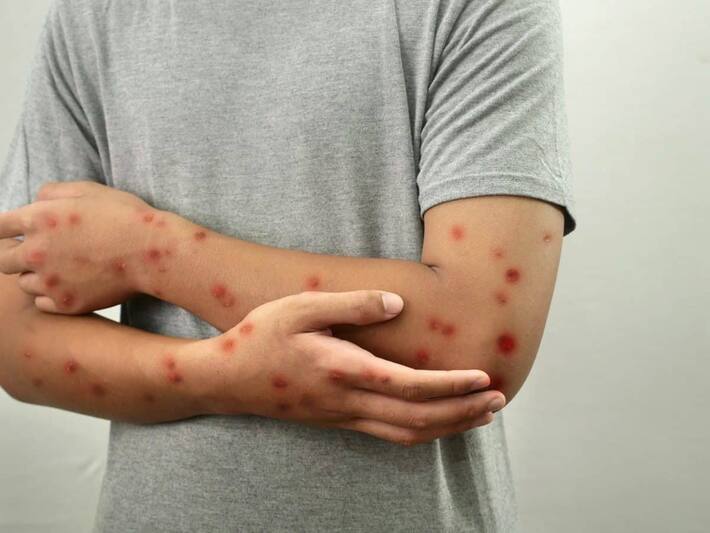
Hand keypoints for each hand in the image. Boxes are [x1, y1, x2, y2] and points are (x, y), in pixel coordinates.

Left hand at [0, 181, 164, 312]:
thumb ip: (53, 192)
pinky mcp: (66, 304)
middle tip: (43, 252)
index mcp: (38, 219)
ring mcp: (50, 281)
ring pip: (23, 283)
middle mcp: (36, 252)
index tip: (17, 232)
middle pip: (3, 259)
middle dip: (17, 254)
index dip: (7, 229)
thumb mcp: (89, 190)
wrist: (154, 252)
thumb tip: (35, 200)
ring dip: (36, 276)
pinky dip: (51, 296)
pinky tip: (71, 285)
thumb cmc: (126, 217)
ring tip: (63, 269)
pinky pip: (42, 304)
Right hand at [185, 289, 505, 445]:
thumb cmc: (261, 336)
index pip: (411, 385)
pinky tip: (435, 422)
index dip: (452, 385)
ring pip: (407, 432)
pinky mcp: (337, 421)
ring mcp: (343, 416)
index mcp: (344, 370)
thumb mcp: (302, 307)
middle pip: (419, 417)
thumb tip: (396, 304)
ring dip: (448, 426)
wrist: (226, 379)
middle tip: (498, 399)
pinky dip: (421, 430)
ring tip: (479, 414)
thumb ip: (351, 304)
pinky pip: (389, 434)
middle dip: (463, 411)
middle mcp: (348, 401)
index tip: (484, 378)